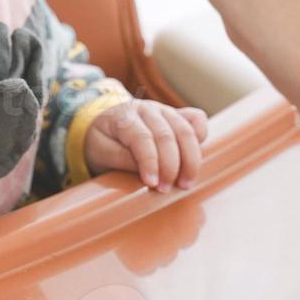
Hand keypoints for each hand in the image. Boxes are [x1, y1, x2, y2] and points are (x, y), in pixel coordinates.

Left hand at [83, 99, 207, 191]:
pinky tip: (197, 157)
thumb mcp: (98, 151)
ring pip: (185, 130)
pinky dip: (201, 135)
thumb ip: (119, 158)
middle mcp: (146, 109)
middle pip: (166, 135)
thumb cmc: (100, 140)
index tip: (152, 183)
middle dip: (171, 166)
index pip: (142, 138)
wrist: (102, 123)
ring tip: (186, 183)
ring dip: (190, 159)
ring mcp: (164, 111)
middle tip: (166, 190)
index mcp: (124, 116)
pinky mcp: (175, 116)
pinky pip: (195, 119)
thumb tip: (143, 170)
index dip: (150, 162)